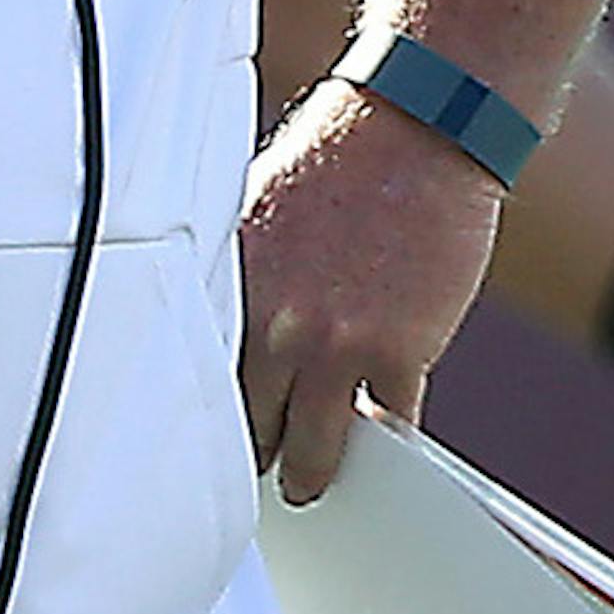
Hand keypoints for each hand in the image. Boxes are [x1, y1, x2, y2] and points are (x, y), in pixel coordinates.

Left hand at [239, 78, 502, 505]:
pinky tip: (373, 445)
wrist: (417, 128)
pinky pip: (386, 426)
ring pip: (312, 448)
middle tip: (254, 469)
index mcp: (232, 278)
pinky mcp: (397, 356)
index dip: (202, 407)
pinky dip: (381, 438)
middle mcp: (273, 321)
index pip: (201, 371)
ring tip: (305, 485)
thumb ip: (245, 270)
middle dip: (254, 449)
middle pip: (251, 423)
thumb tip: (231, 316)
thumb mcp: (258, 202)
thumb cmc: (340, 152)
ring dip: (309, 472)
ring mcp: (335, 346)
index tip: (197, 433)